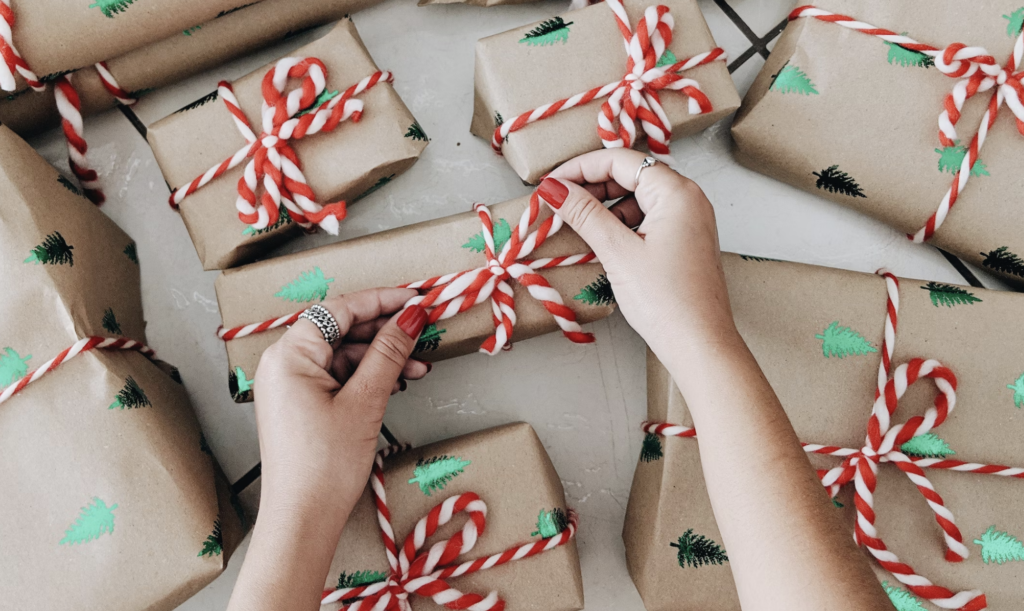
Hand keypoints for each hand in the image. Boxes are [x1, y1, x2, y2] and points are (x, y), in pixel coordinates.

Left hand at [252, 288, 428, 531]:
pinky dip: (368, 377)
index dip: (382, 300)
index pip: (340, 309)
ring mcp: (291, 384)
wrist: (303, 519)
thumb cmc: (324, 465)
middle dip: (386, 332)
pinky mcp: (301, 404)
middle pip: (342, 330)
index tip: (417, 299)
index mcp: (289, 354)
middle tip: (424, 331)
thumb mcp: (365, 401)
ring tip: (419, 368)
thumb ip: (389, 353)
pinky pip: (338, 376)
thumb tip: (411, 316)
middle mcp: (284, 363)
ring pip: (344, 355)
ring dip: (382, 358)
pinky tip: (397, 383)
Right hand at [538, 149, 737, 369]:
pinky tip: (600, 240)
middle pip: (630, 174)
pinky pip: (647, 218)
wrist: (700, 344)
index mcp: (676, 192)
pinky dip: (621, 223)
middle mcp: (688, 198)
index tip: (550, 183)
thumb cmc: (667, 301)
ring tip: (574, 224)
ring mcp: (688, 220)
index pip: (620, 160)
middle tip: (557, 203)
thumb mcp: (618, 252)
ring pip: (637, 197)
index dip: (580, 168)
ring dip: (604, 206)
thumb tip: (554, 188)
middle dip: (591, 186)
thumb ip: (584, 214)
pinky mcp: (684, 240)